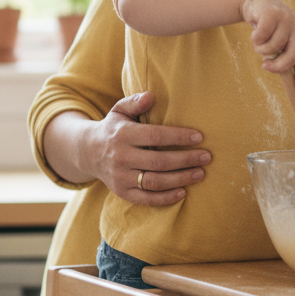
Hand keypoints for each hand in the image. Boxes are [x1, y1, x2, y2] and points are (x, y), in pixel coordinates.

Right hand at [48, 92, 210, 205]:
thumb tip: (151, 96)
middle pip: (159, 162)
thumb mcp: (119, 110)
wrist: (87, 152)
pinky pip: (147, 199)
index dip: (179, 137)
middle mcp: (121, 158)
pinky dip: (166, 198)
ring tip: (200, 173)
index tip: (199, 137)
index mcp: (123, 135)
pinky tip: (183, 191)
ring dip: (181, 179)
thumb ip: (135, 102)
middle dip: (186, 160)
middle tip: (207, 157)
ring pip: (155, 182)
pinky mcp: (123, 193)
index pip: (155, 136)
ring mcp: (121, 178)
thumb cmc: (113, 128)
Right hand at [239, 0, 294, 88]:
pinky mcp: (272, 14)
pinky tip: (255, 32)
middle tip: (265, 66)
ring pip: (273, 47)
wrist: (257, 1)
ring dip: (261, 49)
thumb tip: (290, 82)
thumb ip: (284, 54)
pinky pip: (261, 37)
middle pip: (292, 55)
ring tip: (258, 42)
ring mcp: (285, 19)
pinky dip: (255, 39)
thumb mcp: (280, 39)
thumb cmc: (269, 26)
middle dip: (278, 66)